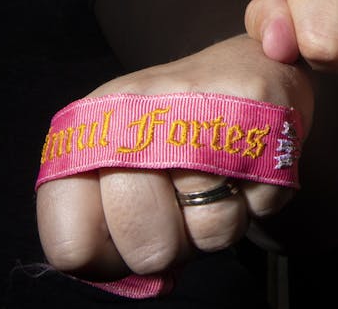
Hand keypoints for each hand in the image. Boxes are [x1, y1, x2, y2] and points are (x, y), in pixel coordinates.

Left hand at [35, 35, 312, 281]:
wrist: (247, 62)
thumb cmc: (176, 124)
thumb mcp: (118, 155)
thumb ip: (104, 218)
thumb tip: (127, 276)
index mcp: (94, 125)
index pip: (73, 243)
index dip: (105, 259)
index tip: (123, 236)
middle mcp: (143, 112)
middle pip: (148, 245)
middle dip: (170, 244)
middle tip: (179, 207)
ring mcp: (205, 112)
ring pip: (210, 229)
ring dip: (217, 219)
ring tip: (216, 181)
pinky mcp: (264, 118)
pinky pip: (260, 205)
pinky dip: (257, 198)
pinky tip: (246, 165)